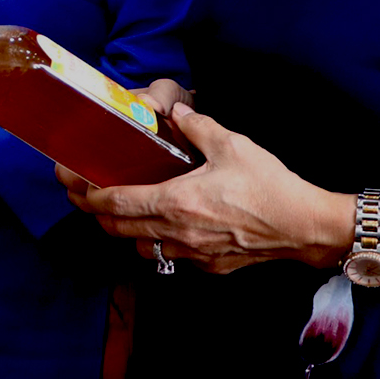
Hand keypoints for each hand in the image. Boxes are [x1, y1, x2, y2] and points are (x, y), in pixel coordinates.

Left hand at [56, 104, 348, 274]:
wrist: (304, 226)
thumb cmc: (269, 186)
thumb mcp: (232, 144)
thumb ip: (198, 126)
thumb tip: (178, 112)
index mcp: (176, 201)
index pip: (117, 202)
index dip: (89, 196)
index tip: (74, 187)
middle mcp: (178, 233)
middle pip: (119, 230)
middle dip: (97, 215)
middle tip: (86, 199)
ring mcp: (194, 254)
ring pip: (143, 248)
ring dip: (127, 233)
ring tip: (123, 214)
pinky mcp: (211, 266)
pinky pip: (172, 258)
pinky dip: (160, 244)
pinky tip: (167, 228)